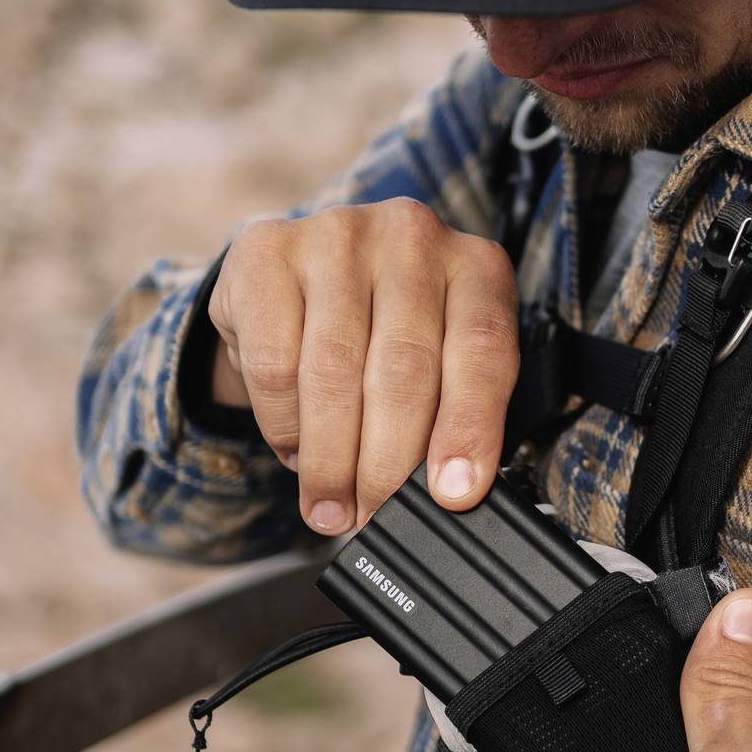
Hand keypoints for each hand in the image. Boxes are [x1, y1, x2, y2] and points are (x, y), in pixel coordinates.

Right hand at [206, 200, 517, 534]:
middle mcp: (412, 236)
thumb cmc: (388, 333)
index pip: (484, 352)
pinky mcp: (267, 252)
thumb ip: (455, 411)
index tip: (453, 494)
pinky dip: (284, 425)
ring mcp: (337, 236)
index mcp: (476, 267)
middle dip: (387, 464)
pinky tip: (295, 452)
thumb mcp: (441, 360)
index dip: (469, 429)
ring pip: (334, 372)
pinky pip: (275, 364)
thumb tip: (448, 495)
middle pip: (404, 369)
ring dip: (331, 460)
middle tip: (374, 514)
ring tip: (331, 509)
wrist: (302, 278)